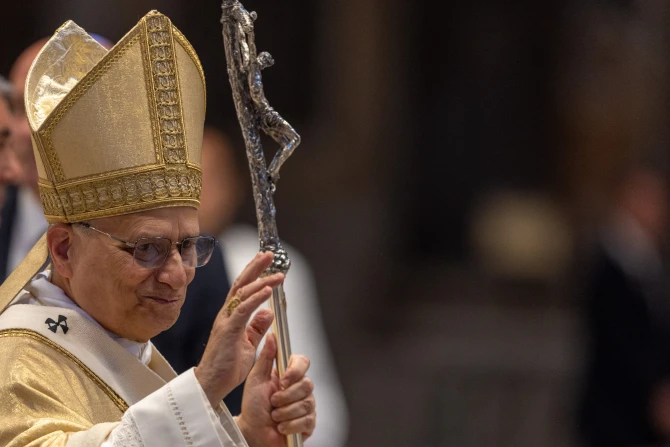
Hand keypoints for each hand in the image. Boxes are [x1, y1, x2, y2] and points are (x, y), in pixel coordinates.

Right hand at [194, 251, 283, 406]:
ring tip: (277, 273)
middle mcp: (227, 314)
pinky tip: (268, 290)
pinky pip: (244, 310)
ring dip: (262, 280)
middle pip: (241, 284)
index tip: (266, 261)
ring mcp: (226, 321)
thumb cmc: (227, 367)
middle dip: (256, 267)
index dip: (254, 273)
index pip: (243, 289)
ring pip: (244, 293)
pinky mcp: (228, 331)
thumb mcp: (248, 344)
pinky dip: (256, 298)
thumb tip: (268, 311)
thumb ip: (256, 327)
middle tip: (269, 254)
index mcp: (231, 316)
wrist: (211, 384)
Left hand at [237, 334, 315, 446]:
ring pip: (307, 403)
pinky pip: (308, 420)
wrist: (253, 432)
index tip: (283, 380)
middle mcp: (298, 388)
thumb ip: (266, 358)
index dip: (295, 371)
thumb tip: (272, 337)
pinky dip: (291, 424)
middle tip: (273, 402)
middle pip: (307, 384)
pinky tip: (282, 426)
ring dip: (286, 412)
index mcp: (287, 375)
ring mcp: (305, 405)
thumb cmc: (253, 407)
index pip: (303, 363)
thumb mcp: (256, 379)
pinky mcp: (308, 422)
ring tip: (275, 416)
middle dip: (287, 397)